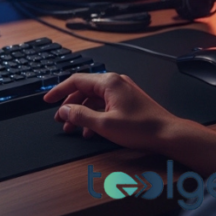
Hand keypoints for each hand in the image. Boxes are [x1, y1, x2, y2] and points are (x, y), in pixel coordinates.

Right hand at [42, 72, 181, 150]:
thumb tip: (64, 110)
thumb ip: (80, 115)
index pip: (75, 81)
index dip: (59, 91)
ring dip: (81, 112)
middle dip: (69, 105)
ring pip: (93, 98)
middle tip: (59, 118)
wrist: (168, 134)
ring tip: (72, 127)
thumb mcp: (104, 124)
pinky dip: (94, 114)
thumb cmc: (141, 128)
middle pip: (83, 90)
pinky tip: (90, 130)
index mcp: (108, 82)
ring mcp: (122, 91)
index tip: (48, 100)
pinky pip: (104, 104)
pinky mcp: (127, 100)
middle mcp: (115, 83)